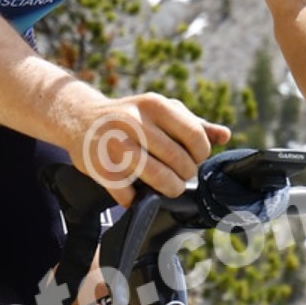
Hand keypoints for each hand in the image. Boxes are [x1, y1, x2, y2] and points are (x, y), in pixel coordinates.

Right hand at [69, 91, 231, 204]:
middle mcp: (133, 122)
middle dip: (186, 175)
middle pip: (179, 161)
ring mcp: (115, 146)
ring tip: (169, 187)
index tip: (194, 159)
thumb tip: (224, 135)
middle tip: (181, 176)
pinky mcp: (101, 169)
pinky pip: (131, 195)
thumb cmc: (129, 116)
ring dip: (170, 189)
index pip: (195, 136)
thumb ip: (193, 123)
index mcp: (153, 105)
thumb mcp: (159, 110)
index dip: (201, 154)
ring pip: (160, 180)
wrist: (81, 120)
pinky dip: (137, 199)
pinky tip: (136, 191)